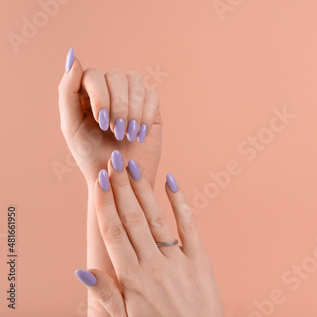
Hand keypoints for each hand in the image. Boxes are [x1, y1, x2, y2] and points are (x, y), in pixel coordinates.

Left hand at [58, 48, 161, 186]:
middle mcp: (110, 90)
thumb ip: (67, 91)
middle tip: (116, 132)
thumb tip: (73, 56)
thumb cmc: (92, 156)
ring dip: (133, 110)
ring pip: (136, 81)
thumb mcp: (71, 126)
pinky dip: (146, 115)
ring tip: (128, 134)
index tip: (100, 121)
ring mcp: (132, 97)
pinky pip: (152, 95)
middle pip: (116, 76)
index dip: (100, 95)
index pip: (93, 74)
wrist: (120, 179)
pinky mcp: (152, 107)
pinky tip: (140, 134)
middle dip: (118, 105)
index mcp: (87, 92)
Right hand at [75, 151, 224, 316]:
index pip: (113, 232)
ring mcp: (177, 260)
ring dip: (144, 191)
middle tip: (115, 161)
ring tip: (134, 167)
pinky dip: (179, 202)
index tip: (99, 180)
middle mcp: (153, 264)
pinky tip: (171, 181)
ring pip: (156, 218)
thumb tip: (83, 271)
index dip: (104, 203)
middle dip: (121, 188)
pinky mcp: (199, 260)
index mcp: (131, 278)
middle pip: (132, 218)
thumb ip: (106, 294)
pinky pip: (188, 226)